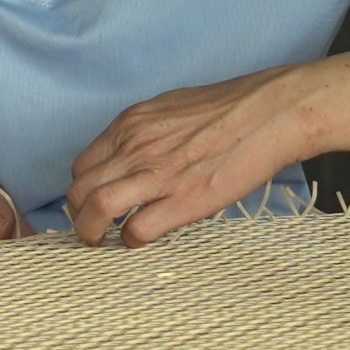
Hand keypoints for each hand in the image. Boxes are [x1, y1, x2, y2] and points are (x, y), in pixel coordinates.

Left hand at [66, 63, 333, 245]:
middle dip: (78, 216)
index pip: (82, 166)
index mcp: (131, 125)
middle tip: (91, 228)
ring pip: (95, 211)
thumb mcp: (171, 107)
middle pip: (79, 191)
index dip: (84, 189)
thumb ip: (145, 132)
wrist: (271, 112)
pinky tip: (142, 240)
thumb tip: (132, 153)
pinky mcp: (183, 201)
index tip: (94, 201)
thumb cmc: (229, 108)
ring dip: (91, 233)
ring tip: (101, 242)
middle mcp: (135, 148)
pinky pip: (136, 230)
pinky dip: (131, 241)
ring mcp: (157, 175)